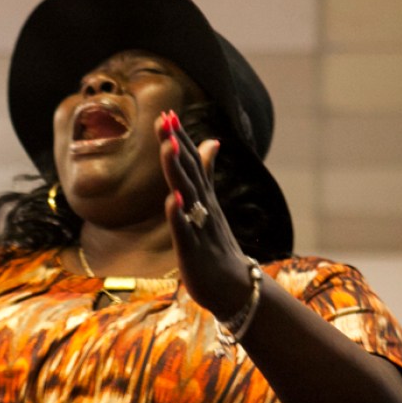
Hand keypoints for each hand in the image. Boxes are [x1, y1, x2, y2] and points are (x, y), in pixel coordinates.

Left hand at [158, 110, 254, 319]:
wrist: (235, 289)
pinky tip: (172, 198)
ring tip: (167, 146)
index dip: (180, 138)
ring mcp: (200, 227)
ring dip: (177, 170)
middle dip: (176, 144)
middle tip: (166, 118)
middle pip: (189, 171)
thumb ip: (207, 174)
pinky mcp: (193, 251)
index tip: (168, 113)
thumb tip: (211, 141)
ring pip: (188, 194)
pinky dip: (178, 214)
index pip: (192, 162)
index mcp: (205, 198)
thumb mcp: (210, 206)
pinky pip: (185, 230)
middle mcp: (204, 207)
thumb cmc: (217, 247)